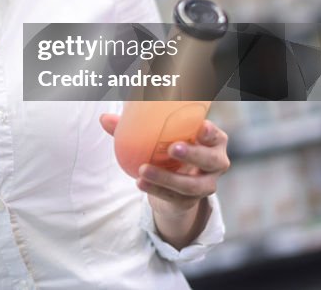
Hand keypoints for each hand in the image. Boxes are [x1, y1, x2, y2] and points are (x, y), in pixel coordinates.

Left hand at [99, 114, 229, 217]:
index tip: (199, 127)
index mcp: (212, 141)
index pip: (216, 136)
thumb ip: (134, 127)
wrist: (173, 184)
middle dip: (194, 155)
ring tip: (144, 169)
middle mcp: (215, 163)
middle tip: (173, 148)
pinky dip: (157, 190)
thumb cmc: (169, 149)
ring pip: (193, 185)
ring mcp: (206, 185)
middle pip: (211, 161)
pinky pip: (176, 198)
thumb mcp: (160, 137)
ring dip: (168, 178)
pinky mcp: (190, 201)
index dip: (210, 133)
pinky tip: (141, 183)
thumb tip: (104, 119)